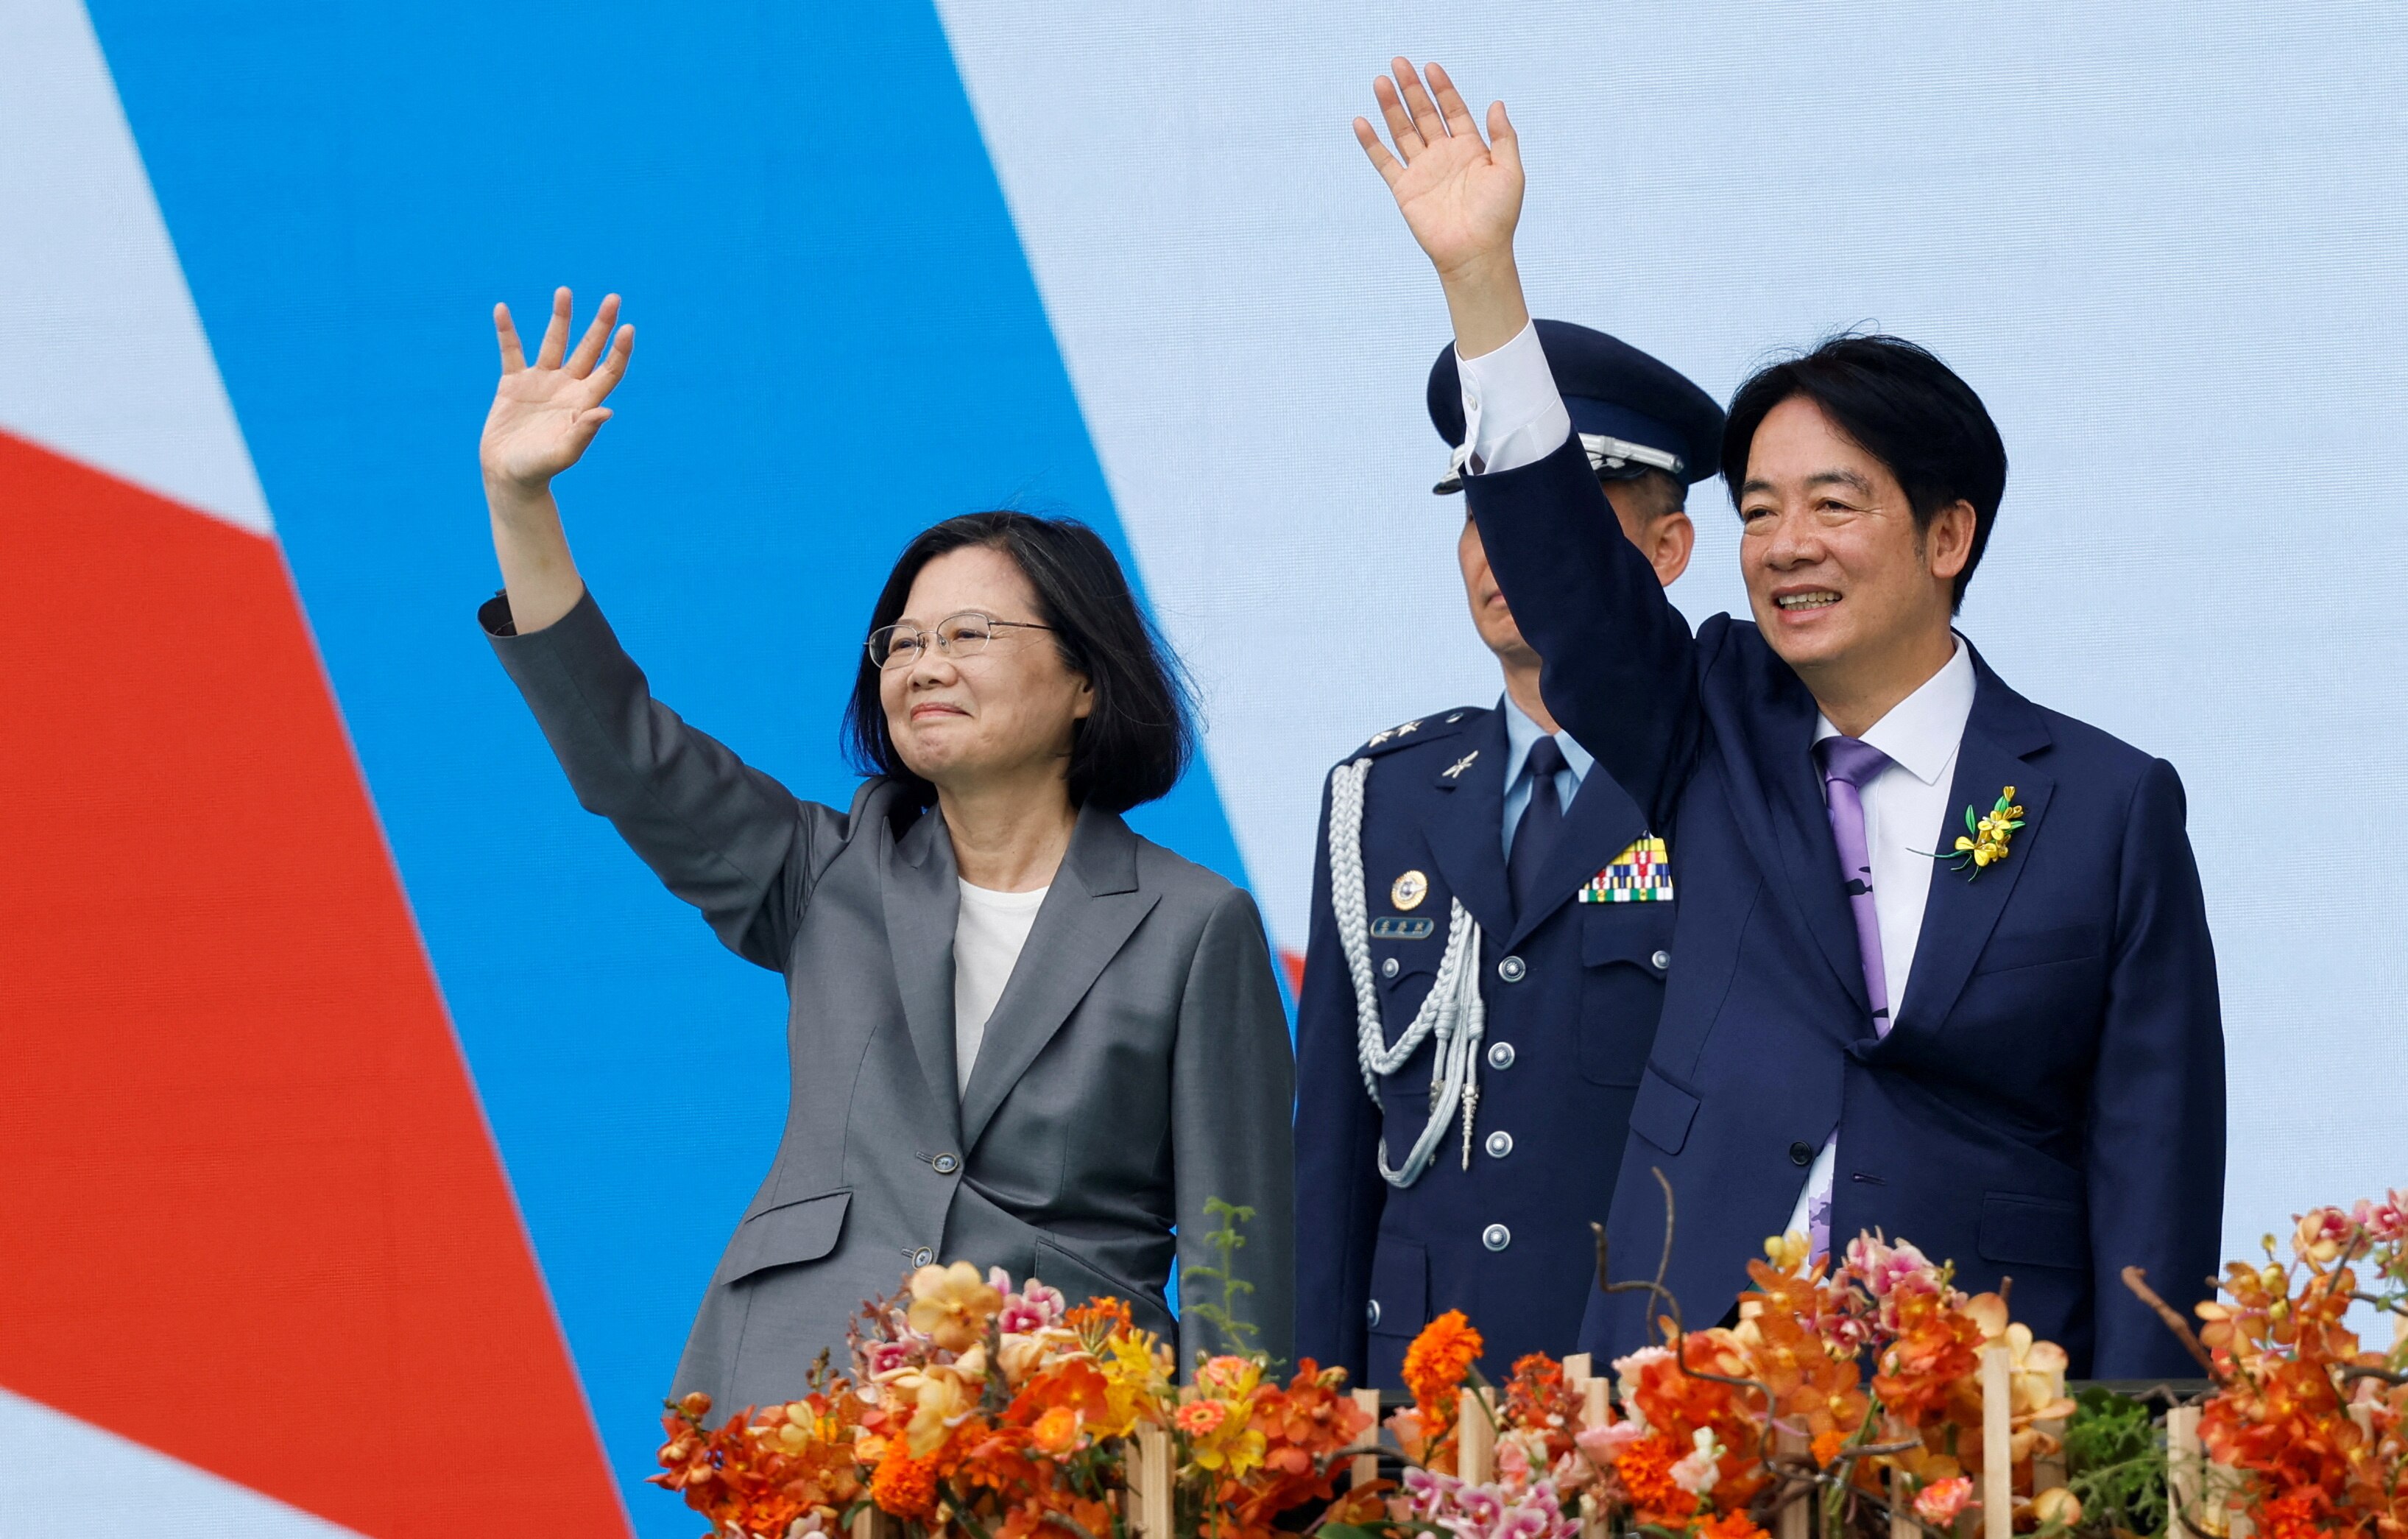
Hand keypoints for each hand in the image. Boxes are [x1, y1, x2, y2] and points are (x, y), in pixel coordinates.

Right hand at [479, 288, 633, 498]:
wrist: (508, 476)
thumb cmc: (539, 470)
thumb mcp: (563, 453)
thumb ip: (584, 433)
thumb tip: (607, 412)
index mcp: (584, 403)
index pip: (609, 371)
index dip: (619, 351)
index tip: (627, 328)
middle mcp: (567, 388)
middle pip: (588, 349)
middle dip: (600, 324)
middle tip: (614, 297)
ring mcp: (541, 383)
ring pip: (553, 342)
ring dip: (560, 317)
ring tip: (565, 291)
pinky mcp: (513, 384)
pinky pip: (510, 351)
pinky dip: (506, 331)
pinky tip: (502, 309)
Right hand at [1354, 60, 1522, 286]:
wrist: (1475, 253)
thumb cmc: (1498, 216)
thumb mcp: (1510, 171)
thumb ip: (1503, 137)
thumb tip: (1496, 103)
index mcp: (1469, 148)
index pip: (1452, 109)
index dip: (1442, 88)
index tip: (1430, 67)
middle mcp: (1444, 155)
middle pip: (1424, 114)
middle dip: (1411, 88)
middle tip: (1399, 62)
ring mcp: (1422, 171)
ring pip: (1403, 131)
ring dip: (1391, 107)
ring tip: (1380, 81)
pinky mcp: (1404, 189)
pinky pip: (1384, 161)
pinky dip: (1372, 143)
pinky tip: (1361, 122)